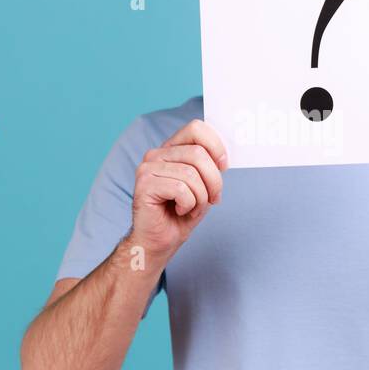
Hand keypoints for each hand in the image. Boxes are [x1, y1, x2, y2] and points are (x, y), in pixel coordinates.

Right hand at [129, 119, 227, 259]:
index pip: (196, 128)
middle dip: (213, 181)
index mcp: (171, 149)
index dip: (216, 145)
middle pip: (198, 154)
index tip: (224, 166)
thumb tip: (224, 156)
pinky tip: (180, 210)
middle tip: (212, 199)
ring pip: (191, 174)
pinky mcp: (144, 184)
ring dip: (200, 198)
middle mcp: (157, 154)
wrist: (160, 241)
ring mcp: (148, 168)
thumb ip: (209, 166)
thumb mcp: (203, 186)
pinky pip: (181, 188)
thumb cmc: (181, 214)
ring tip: (192, 208)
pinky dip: (188, 204)